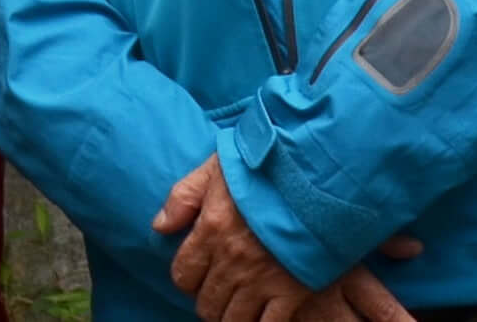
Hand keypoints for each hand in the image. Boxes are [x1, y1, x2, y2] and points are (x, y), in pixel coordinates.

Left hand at [153, 159, 420, 321]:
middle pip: (207, 303)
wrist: (317, 176)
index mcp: (211, 230)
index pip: (183, 275)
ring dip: (231, 318)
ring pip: (234, 320)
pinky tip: (261, 318)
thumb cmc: (266, 169)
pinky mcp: (293, 291)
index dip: (187, 280)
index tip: (197, 276)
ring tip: (237, 309)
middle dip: (208, 302)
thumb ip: (183, 197)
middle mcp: (232, 260)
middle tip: (218, 295)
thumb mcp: (215, 170)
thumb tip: (159, 227)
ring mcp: (263, 279)